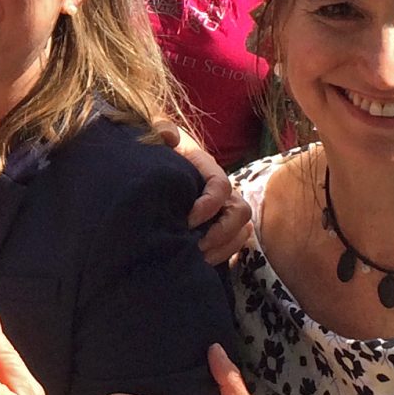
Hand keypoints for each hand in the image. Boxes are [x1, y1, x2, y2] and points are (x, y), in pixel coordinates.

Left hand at [153, 120, 252, 263]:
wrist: (151, 166)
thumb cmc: (154, 152)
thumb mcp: (153, 137)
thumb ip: (160, 131)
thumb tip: (169, 135)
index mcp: (207, 168)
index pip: (221, 186)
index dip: (210, 204)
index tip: (188, 219)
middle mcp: (221, 190)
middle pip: (240, 212)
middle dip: (221, 232)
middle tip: (196, 245)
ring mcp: (222, 210)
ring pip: (242, 231)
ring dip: (224, 248)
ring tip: (198, 259)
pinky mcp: (218, 227)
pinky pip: (234, 244)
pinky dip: (223, 256)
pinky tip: (200, 264)